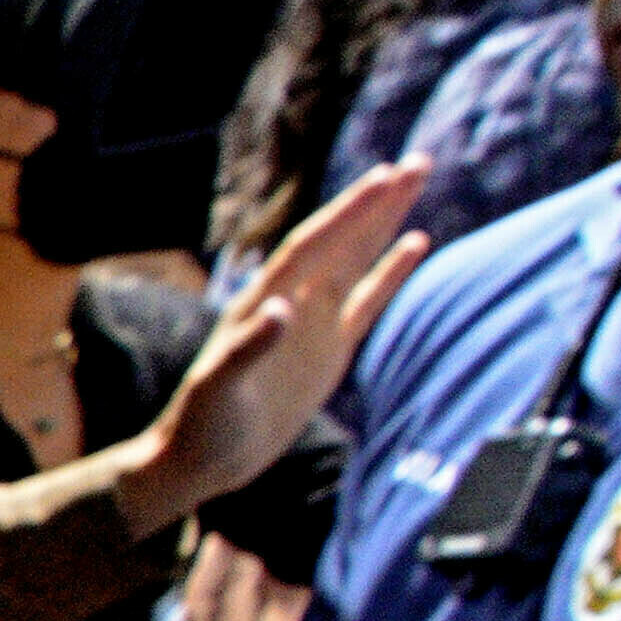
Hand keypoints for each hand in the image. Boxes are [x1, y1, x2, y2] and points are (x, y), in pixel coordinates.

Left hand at [124, 156, 438, 527]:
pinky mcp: (329, 348)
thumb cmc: (202, 424)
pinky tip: (415, 242)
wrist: (203, 459)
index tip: (384, 179)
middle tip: (418, 161)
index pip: (313, 245)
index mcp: (263, 301)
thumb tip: (282, 308)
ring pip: (357, 259)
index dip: (348, 213)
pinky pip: (367, 299)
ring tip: (415, 180)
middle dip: (377, 202)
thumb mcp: (218, 389)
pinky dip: (390, 271)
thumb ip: (247, 348)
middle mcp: (291, 301)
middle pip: (342, 240)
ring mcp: (312, 323)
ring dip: (385, 222)